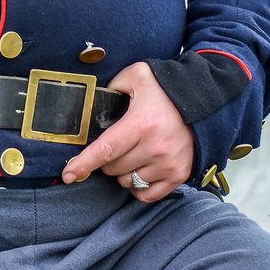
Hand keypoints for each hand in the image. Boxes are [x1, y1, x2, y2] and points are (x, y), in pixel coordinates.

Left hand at [61, 61, 193, 201]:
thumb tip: (96, 101)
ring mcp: (168, 164)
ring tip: (132, 153)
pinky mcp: (179, 175)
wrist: (202, 100)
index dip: (84, 164)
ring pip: (128, 182)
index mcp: (141, 124)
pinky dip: (139, 186)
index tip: (68, 175)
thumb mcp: (137, 75)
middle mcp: (155, 148)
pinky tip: (139, 170)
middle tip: (117, 143)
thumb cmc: (166, 88)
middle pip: (114, 168)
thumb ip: (113, 86)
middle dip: (107, 159)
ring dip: (123, 172)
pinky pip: (148, 194)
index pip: (105, 150)